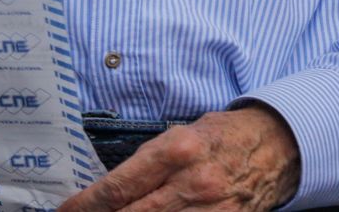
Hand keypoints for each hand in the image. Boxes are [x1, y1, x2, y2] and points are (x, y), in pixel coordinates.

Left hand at [60, 106, 299, 211]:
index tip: (66, 211)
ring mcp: (210, 211)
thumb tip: (112, 189)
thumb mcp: (179, 133)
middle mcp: (192, 184)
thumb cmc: (219, 135)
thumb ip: (148, 161)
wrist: (273, 147)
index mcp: (177, 150)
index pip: (120, 186)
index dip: (87, 204)